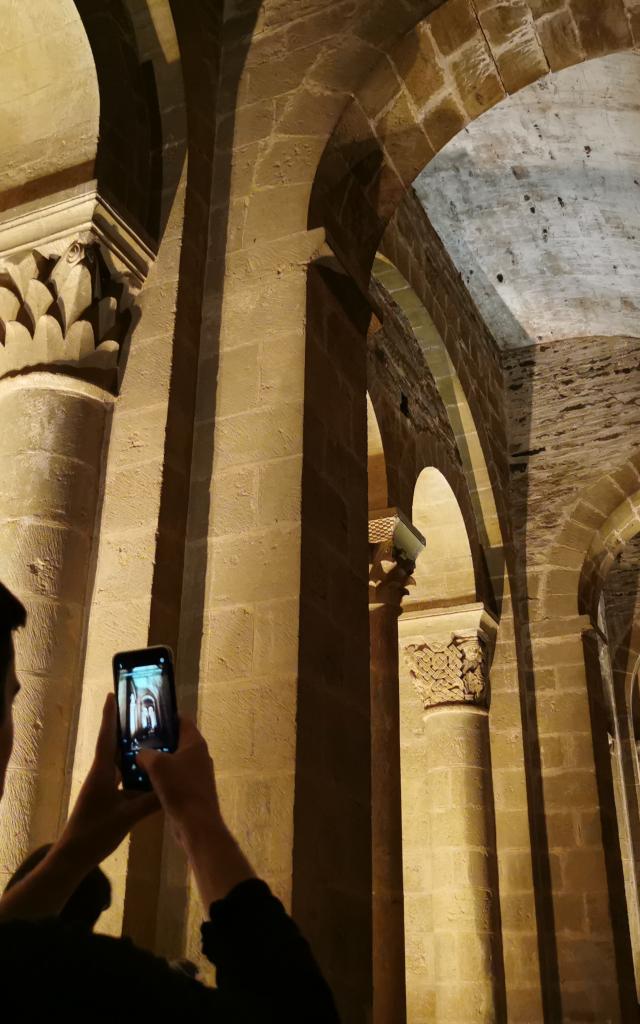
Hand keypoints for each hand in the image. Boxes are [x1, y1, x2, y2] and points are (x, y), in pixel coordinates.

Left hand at [59, 693, 159, 870]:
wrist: (73, 857)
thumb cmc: (95, 832)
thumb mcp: (127, 817)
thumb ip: (150, 801)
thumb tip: (172, 787)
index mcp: (102, 772)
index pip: (106, 737)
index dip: (109, 716)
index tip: (113, 695)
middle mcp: (101, 775)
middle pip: (113, 745)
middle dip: (125, 728)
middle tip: (142, 713)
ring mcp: (102, 787)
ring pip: (118, 762)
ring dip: (131, 750)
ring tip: (151, 738)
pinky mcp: (105, 798)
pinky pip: (122, 778)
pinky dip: (133, 771)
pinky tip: (148, 773)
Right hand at [138, 719, 255, 906]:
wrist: (196, 824)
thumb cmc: (179, 788)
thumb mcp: (157, 765)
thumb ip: (146, 754)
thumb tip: (141, 754)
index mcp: (195, 743)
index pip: (182, 720)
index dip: (166, 715)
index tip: (149, 715)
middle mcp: (199, 755)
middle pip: (177, 740)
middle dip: (159, 739)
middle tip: (138, 738)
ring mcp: (197, 774)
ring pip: (175, 760)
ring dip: (159, 760)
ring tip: (137, 759)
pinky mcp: (192, 790)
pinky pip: (175, 777)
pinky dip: (162, 777)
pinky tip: (145, 781)